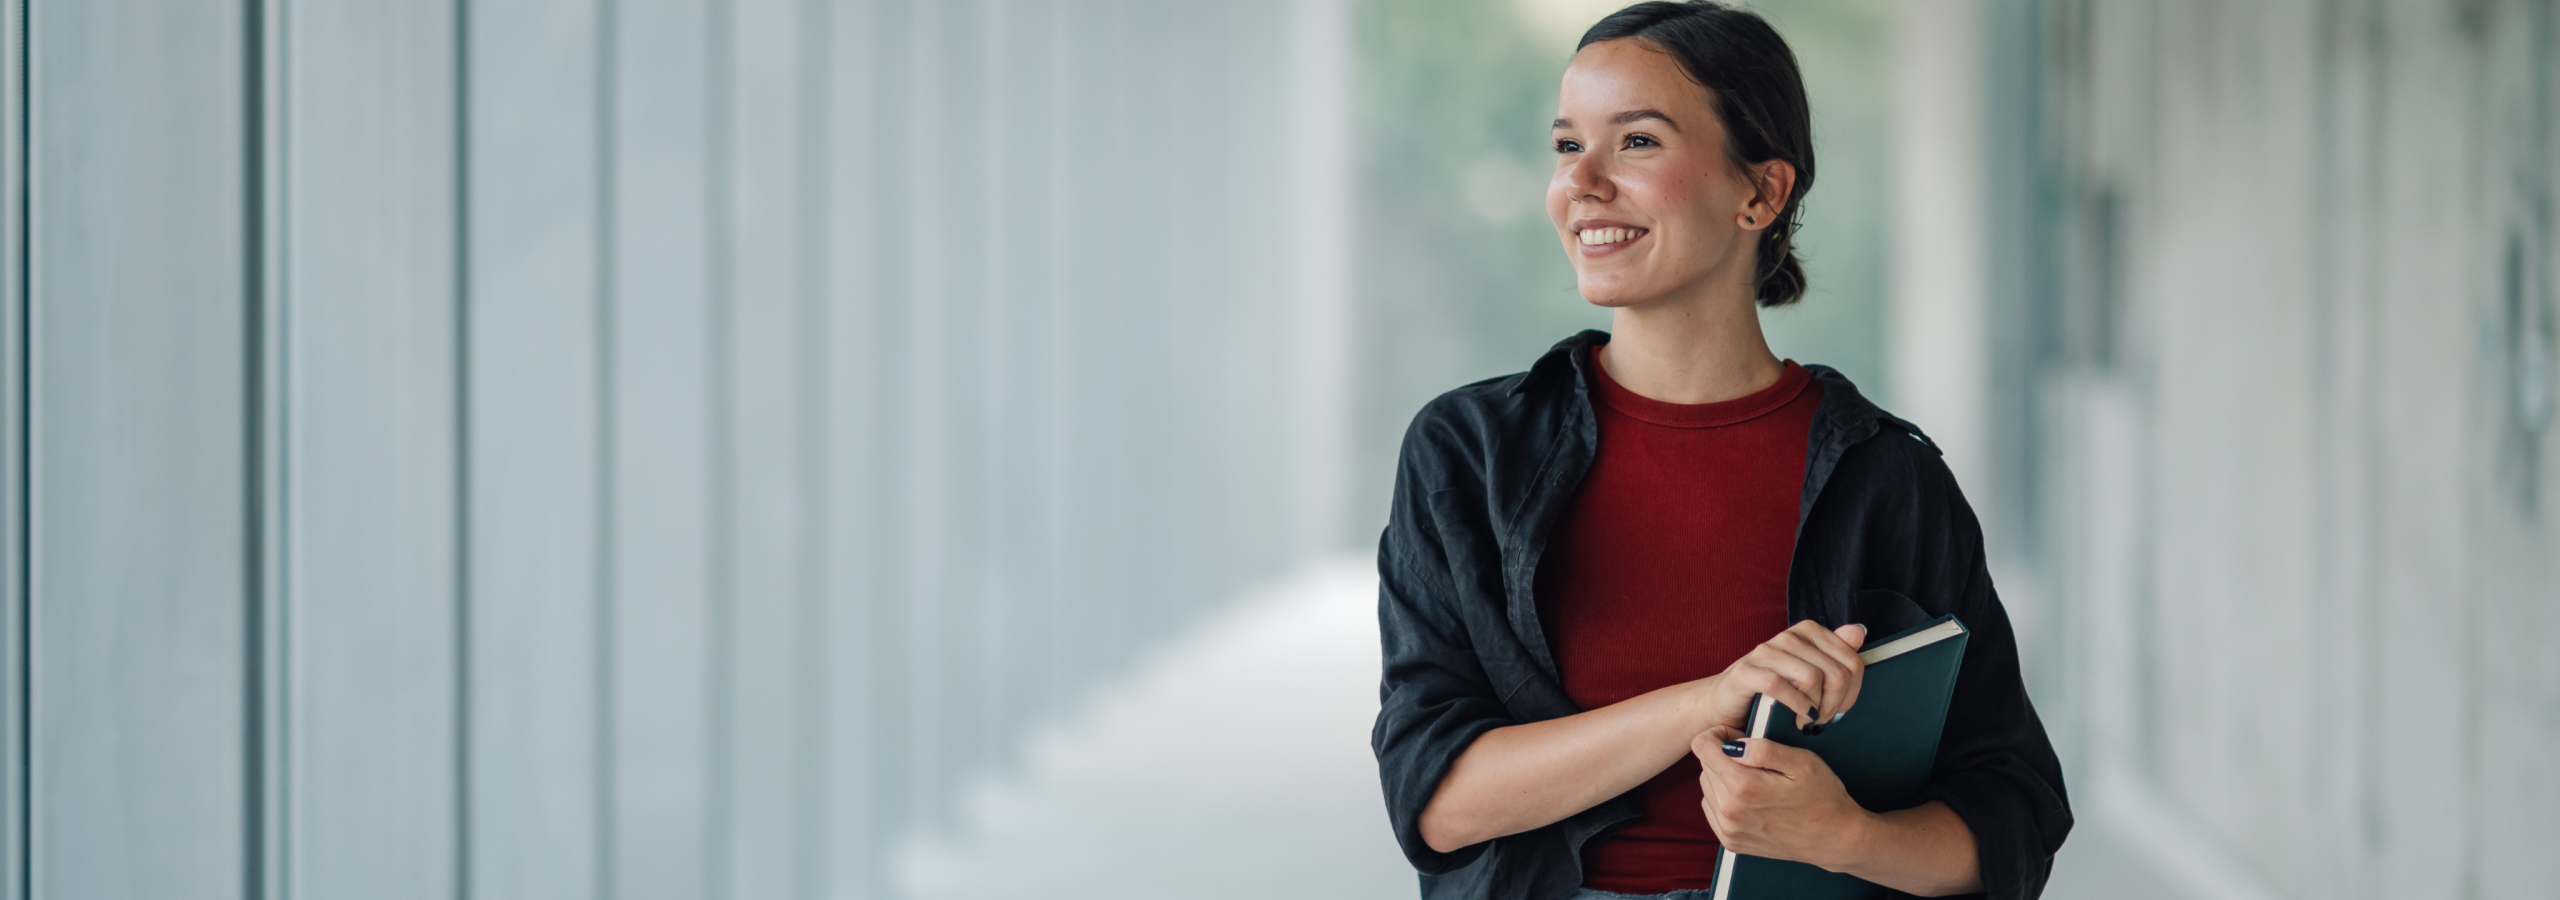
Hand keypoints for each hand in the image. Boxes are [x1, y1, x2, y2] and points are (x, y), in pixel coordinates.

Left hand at [1691, 725, 1869, 868]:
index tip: (1738, 737)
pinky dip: (1724, 798)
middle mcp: (1729, 810)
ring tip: (1755, 780)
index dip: (1719, 734)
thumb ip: (1764, 749)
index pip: (1702, 746)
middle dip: (1723, 755)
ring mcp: (1728, 829)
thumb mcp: (1801, 763)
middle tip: (1754, 760)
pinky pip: (1712, 808)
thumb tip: (1733, 743)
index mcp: (1743, 786)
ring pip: (1707, 786)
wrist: (1833, 838)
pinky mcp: (1731, 841)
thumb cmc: (1822, 797)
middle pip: (1704, 765)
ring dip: (1723, 777)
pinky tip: (1750, 798)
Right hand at [1702, 621, 1865, 731]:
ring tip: (1809, 722)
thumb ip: (1835, 654)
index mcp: (1808, 632)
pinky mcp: (1745, 671)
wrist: (1725, 704)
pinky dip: (1795, 706)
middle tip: (1823, 720)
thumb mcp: (1808, 673)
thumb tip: (1858, 631)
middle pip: (1836, 672)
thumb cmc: (1771, 692)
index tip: (1840, 709)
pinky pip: (1780, 686)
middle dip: (1835, 704)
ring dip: (1816, 708)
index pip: (1852, 661)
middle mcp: (1788, 637)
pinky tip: (1797, 718)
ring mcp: (1765, 651)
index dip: (1852, 692)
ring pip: (1812, 678)